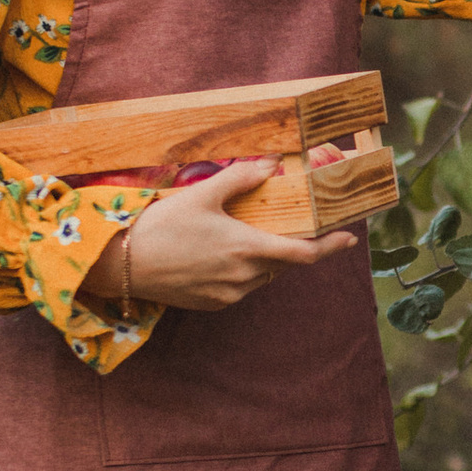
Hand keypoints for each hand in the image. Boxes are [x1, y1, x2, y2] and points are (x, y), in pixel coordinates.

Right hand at [98, 160, 355, 315]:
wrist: (123, 264)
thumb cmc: (162, 225)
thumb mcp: (202, 194)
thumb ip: (240, 178)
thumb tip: (269, 166)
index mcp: (248, 249)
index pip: (304, 254)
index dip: (331, 247)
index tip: (349, 238)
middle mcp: (244, 277)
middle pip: (284, 264)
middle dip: (292, 247)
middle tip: (290, 227)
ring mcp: (228, 294)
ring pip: (263, 276)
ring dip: (265, 259)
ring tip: (247, 236)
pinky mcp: (212, 304)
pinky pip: (241, 287)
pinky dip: (243, 271)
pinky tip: (222, 254)